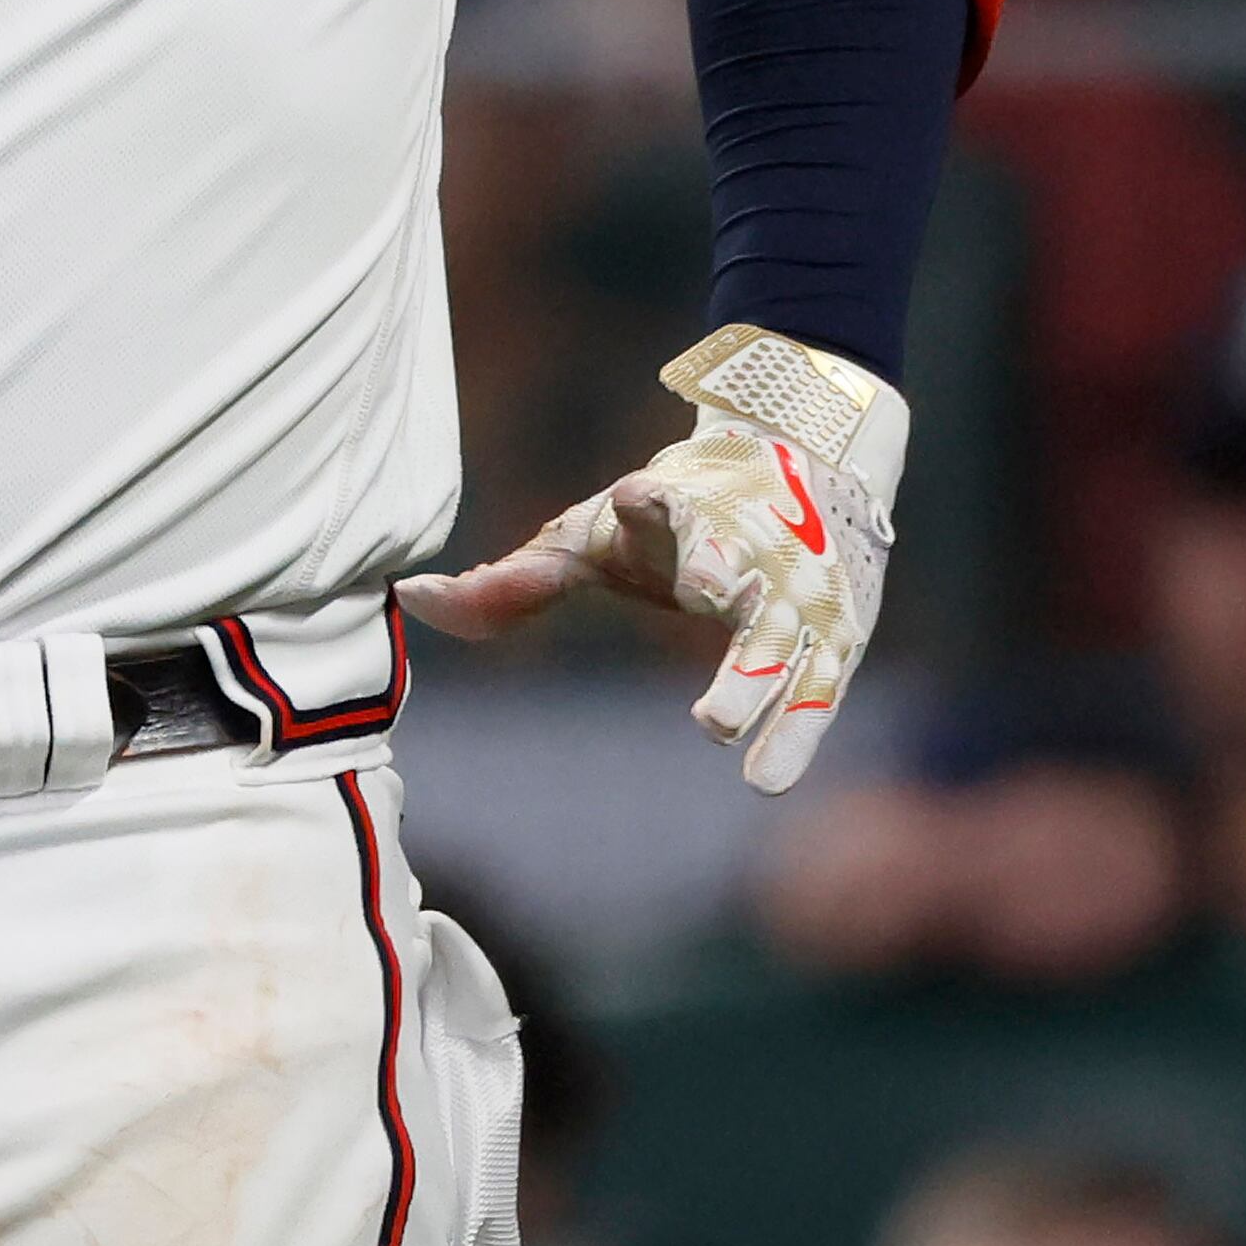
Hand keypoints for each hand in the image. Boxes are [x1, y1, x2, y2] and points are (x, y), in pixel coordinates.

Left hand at [399, 323, 902, 793]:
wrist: (800, 466)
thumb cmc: (665, 519)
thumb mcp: (591, 539)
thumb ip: (512, 581)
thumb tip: (410, 598)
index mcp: (675, 513)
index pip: (663, 505)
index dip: (650, 505)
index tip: (636, 497)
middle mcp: (743, 547)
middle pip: (731, 568)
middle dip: (718, 578)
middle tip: (705, 608)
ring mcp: (795, 591)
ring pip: (780, 637)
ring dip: (755, 681)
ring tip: (713, 725)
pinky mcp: (834, 632)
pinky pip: (817, 687)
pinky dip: (795, 729)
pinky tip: (768, 780)